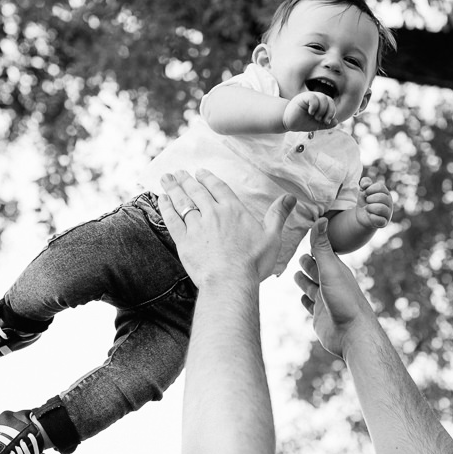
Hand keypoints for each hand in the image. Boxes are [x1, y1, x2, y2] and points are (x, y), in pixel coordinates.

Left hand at [160, 169, 295, 284]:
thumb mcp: (272, 237)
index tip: (200, 172)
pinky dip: (166, 208)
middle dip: (186, 180)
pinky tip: (162, 200)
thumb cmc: (253, 262)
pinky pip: (172, 219)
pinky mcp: (184, 241)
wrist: (230, 281)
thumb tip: (291, 197)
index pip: (218, 187)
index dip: (208, 178)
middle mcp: (213, 214)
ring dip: (173, 188)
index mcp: (233, 210)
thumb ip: (278, 214)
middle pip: (197, 191)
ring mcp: (196, 227)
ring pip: (182, 202)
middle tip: (178, 172)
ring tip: (166, 178)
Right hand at [282, 91, 337, 131]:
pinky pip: (313, 97)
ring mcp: (309, 97)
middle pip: (329, 99)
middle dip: (329, 111)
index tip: (327, 122)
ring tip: (315, 117)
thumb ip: (326, 124)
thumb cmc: (301, 122)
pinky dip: (314, 106)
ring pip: (323, 98)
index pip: (331, 103)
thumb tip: (336, 121)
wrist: (288, 123)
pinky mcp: (302, 97)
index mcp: (320, 104)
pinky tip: (311, 112)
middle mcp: (315, 98)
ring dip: (322, 110)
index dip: (332, 112)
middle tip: (321, 120)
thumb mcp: (316, 125)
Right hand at [294, 219, 374, 356]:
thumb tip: (320, 218)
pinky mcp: (320, 316)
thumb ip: (321, 246)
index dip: (311, 247)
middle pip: (315, 270)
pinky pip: (311, 306)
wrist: (352, 334)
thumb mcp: (330, 269)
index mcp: (335, 270)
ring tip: (295, 275)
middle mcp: (331, 284)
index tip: (303, 238)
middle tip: (296, 257)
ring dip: (303, 282)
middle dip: (306, 264)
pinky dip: (306, 301)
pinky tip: (303, 300)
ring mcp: (325, 300)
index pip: (320, 254)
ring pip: (311, 287)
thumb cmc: (343, 300)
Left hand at [351, 177, 393, 229]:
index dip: (370, 189)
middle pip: (381, 197)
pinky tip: (369, 216)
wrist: (362, 215)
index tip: (366, 193)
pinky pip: (380, 220)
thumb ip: (364, 182)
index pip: (380, 187)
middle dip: (370, 199)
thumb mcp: (363, 190)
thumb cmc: (365, 201)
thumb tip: (366, 184)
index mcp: (385, 193)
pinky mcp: (384, 222)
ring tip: (368, 209)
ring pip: (381, 208)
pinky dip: (371, 217)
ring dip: (370, 208)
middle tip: (367, 201)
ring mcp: (388, 213)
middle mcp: (389, 202)